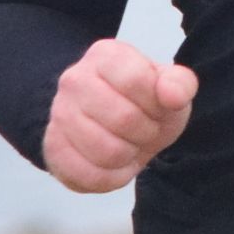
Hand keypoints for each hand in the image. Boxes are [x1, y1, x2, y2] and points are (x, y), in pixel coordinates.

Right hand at [44, 38, 197, 192]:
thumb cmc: (144, 103)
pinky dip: (113, 177)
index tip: (157, 106)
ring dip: (130, 155)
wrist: (113, 125)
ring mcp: (60, 114)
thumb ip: (179, 84)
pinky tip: (116, 164)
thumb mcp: (169, 88)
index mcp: (105, 55)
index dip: (157, 103)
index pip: (136, 80)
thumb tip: (173, 95)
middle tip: (145, 129)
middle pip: (123, 119)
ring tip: (129, 144)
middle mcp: (74, 80)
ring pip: (107, 151)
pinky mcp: (54, 149)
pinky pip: (90, 176)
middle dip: (146, 132)